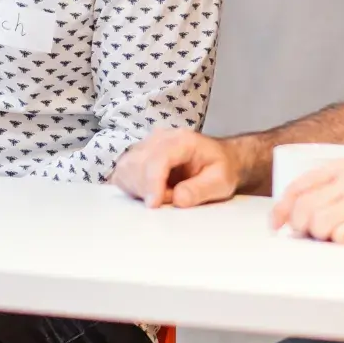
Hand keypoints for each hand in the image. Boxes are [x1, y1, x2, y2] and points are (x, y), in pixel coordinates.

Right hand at [111, 129, 240, 207]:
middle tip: (172, 198)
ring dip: (140, 190)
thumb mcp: (221, 181)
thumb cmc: (220, 168)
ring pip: (126, 169)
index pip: (158, 157)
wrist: (218, 159)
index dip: (153, 182)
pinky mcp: (137, 157)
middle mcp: (159, 138)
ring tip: (165, 193)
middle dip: (149, 190)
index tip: (154, 205)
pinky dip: (133, 188)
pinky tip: (152, 191)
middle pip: (138, 164)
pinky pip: (122, 174)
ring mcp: (145, 146)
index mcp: (182, 140)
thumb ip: (201, 190)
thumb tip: (178, 199)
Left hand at [271, 160, 343, 243]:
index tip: (277, 223)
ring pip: (318, 226)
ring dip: (322, 238)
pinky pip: (342, 239)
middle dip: (301, 228)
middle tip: (311, 235)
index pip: (299, 186)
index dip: (282, 208)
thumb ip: (337, 187)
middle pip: (304, 209)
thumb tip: (302, 212)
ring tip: (338, 237)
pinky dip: (342, 244)